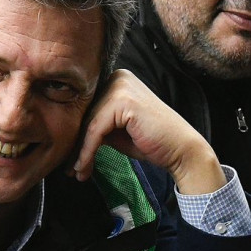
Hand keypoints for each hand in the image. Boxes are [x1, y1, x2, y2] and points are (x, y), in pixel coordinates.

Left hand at [71, 69, 225, 194]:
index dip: (77, 135)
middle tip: (69, 169)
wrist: (181, 149)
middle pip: (86, 115)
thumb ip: (97, 124)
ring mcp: (120, 86)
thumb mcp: (117, 129)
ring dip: (80, 153)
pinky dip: (87, 152)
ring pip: (88, 124)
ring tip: (76, 173)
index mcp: (117, 79)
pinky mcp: (122, 101)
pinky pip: (95, 131)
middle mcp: (118, 76)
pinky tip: (83, 168)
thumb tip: (70, 134)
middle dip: (76, 145)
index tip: (70, 159)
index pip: (88, 108)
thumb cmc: (151, 141)